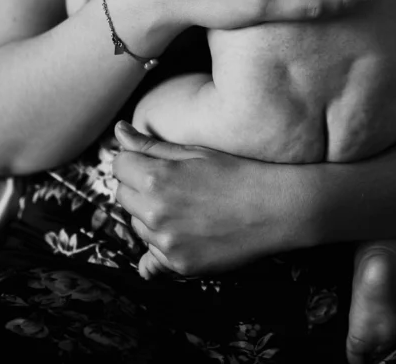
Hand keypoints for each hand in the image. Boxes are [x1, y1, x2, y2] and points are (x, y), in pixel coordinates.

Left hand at [111, 122, 300, 274]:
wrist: (276, 208)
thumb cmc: (237, 172)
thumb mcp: (194, 152)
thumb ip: (150, 145)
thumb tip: (119, 130)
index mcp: (155, 178)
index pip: (119, 166)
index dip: (134, 160)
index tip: (153, 162)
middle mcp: (155, 213)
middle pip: (122, 196)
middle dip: (139, 187)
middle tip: (172, 184)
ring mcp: (166, 243)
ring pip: (137, 226)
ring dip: (150, 217)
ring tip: (185, 208)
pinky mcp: (179, 265)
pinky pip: (151, 259)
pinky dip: (161, 247)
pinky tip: (182, 235)